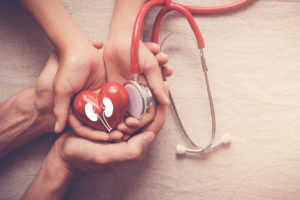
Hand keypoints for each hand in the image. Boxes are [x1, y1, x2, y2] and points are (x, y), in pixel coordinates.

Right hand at [35, 49, 123, 140]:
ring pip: (106, 115)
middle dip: (106, 131)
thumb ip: (60, 109)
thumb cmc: (67, 68)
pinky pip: (113, 102)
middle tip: (118, 136)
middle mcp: (84, 104)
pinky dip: (119, 109)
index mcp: (72, 107)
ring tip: (125, 128)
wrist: (78, 48)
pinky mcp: (105, 90)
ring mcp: (95, 98)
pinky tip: (128, 116)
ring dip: (114, 122)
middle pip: (95, 123)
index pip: (82, 126)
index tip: (104, 138)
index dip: (92, 134)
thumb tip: (56, 129)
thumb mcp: (61, 90)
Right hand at [50, 82, 168, 173]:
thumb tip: (150, 135)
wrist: (63, 153)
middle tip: (160, 81)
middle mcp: (130, 137)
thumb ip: (129, 150)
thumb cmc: (82, 156)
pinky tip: (132, 85)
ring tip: (150, 80)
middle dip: (156, 99)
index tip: (164, 89)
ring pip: (138, 110)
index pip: (154, 126)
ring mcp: (121, 128)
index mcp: (133, 146)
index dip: (161, 108)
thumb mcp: (105, 156)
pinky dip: (130, 97)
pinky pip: (125, 108)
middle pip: (149, 116)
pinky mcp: (111, 122)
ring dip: (145, 96)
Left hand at [104, 32, 172, 139]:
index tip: (131, 123)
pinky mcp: (114, 90)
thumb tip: (166, 102)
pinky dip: (112, 113)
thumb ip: (157, 84)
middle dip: (131, 125)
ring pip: (125, 114)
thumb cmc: (138, 51)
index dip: (141, 121)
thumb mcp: (150, 66)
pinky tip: (107, 120)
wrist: (119, 40)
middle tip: (122, 129)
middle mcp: (139, 94)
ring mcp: (126, 93)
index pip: (149, 112)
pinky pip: (114, 105)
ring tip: (115, 128)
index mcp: (150, 90)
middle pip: (137, 117)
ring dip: (121, 122)